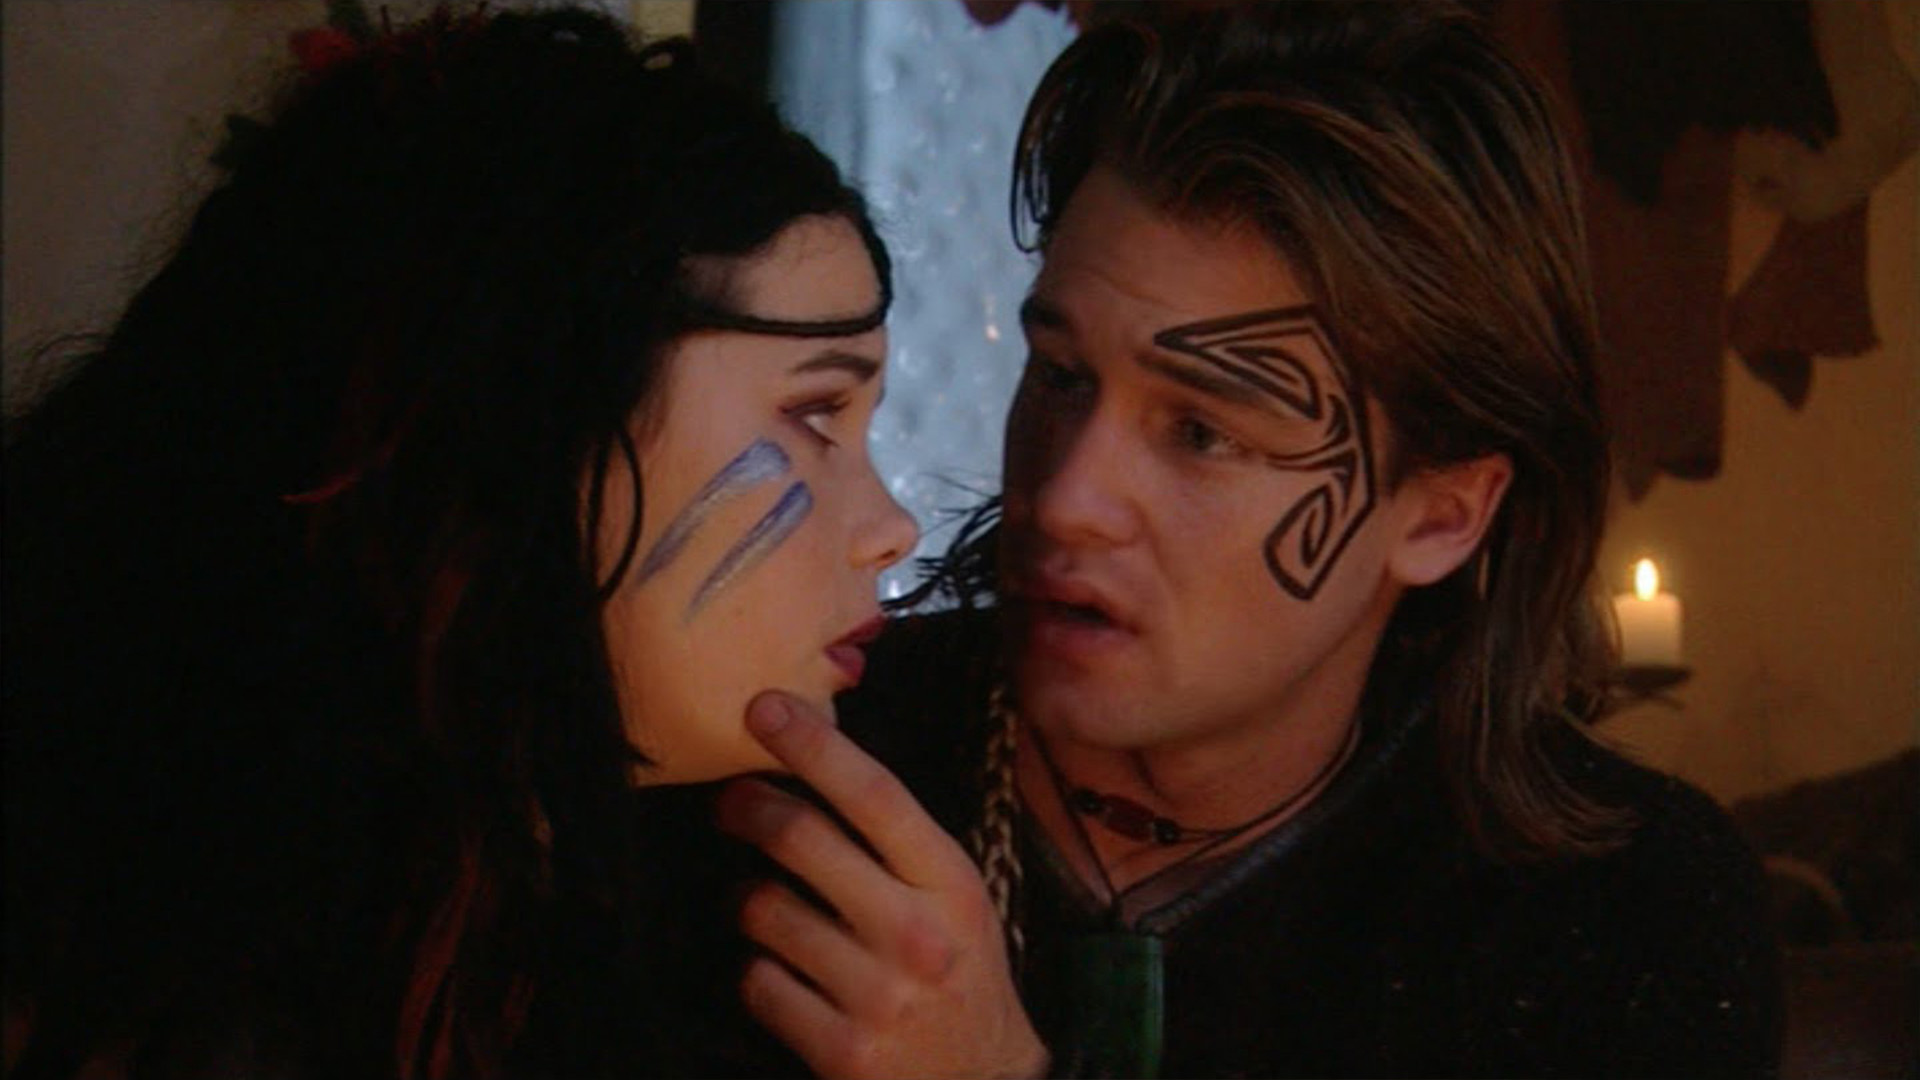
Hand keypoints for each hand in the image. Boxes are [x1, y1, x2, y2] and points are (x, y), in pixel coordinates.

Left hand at [716, 691, 1047, 1079]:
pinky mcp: (842, 1052)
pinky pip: (758, 982)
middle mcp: (918, 935)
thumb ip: (896, 841)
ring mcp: (879, 997)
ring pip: (765, 911)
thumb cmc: (958, 972)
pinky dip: (759, 973)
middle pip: (801, 840)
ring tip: (770, 908)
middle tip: (731, 800)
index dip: (813, 745)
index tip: (764, 706)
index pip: (875, 795)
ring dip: (752, 902)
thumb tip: (814, 757)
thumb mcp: (953, 896)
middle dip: (748, 806)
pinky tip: (785, 976)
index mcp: (951, 882)